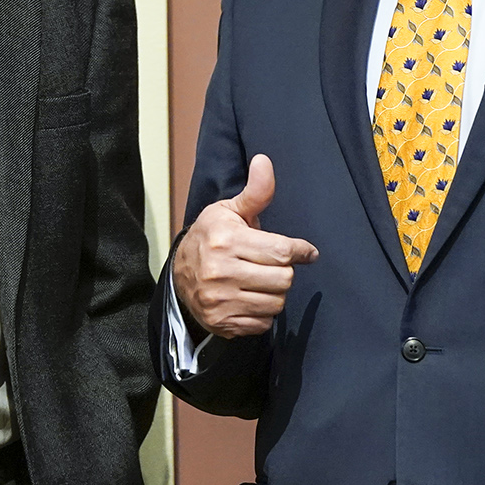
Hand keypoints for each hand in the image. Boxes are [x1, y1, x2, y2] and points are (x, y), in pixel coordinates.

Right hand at [173, 154, 319, 337]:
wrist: (178, 275)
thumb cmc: (210, 237)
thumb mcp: (229, 210)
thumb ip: (255, 192)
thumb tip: (264, 161)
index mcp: (226, 241)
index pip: (282, 252)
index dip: (300, 251)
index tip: (306, 251)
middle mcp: (221, 272)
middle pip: (284, 279)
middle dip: (284, 271)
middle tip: (272, 265)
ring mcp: (220, 301)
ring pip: (276, 303)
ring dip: (275, 293)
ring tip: (261, 281)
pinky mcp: (222, 322)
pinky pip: (263, 323)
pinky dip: (263, 312)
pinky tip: (251, 298)